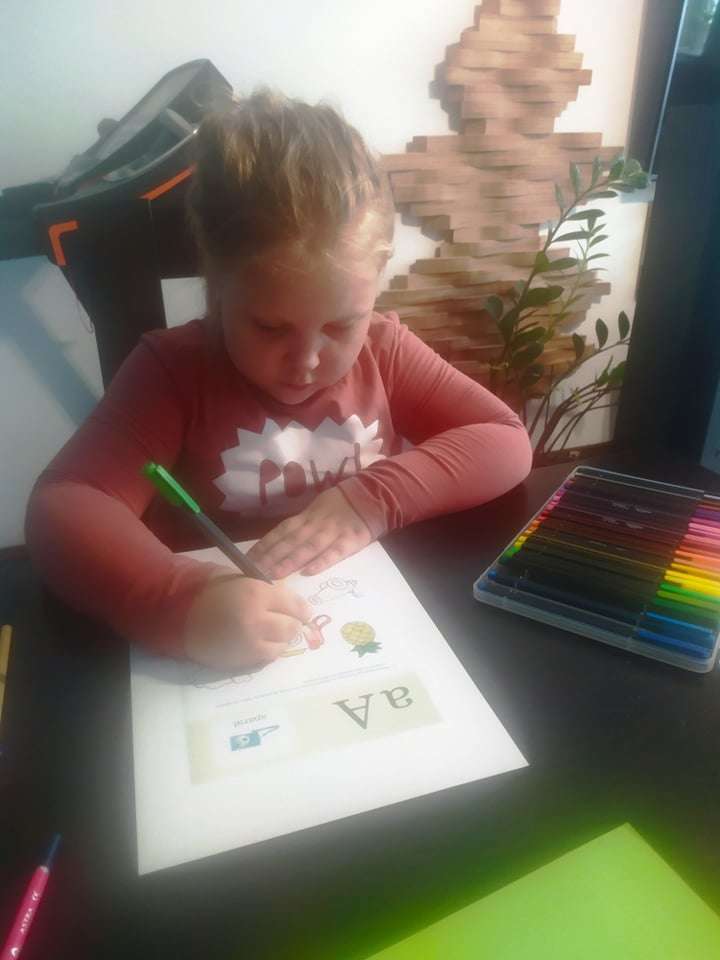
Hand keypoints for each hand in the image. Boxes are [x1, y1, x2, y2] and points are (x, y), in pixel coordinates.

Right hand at [184, 574, 311, 670]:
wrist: (181, 617)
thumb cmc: (210, 593)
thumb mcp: (240, 580)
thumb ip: (266, 589)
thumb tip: (290, 601)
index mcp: (256, 593)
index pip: (294, 604)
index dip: (302, 609)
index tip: (304, 611)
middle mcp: (257, 619)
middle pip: (291, 626)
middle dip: (293, 624)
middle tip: (290, 622)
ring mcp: (250, 643)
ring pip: (283, 644)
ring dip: (282, 638)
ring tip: (275, 632)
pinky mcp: (243, 660)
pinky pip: (268, 657)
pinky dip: (270, 649)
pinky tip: (262, 642)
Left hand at [247, 487, 371, 578]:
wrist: (373, 495)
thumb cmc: (342, 503)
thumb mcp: (317, 508)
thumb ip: (301, 524)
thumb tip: (278, 541)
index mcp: (306, 516)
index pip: (280, 532)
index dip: (264, 545)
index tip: (248, 559)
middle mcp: (315, 524)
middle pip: (290, 542)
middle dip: (271, 558)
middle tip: (253, 572)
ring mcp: (332, 533)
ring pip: (308, 548)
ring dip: (290, 561)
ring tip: (274, 575)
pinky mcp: (351, 540)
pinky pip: (335, 552)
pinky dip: (322, 561)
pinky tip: (309, 571)